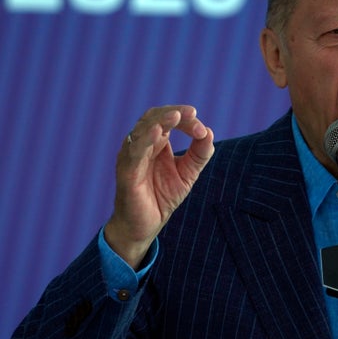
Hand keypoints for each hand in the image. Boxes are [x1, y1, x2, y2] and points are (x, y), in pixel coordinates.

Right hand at [104, 105, 213, 268]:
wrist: (145, 226)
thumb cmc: (162, 197)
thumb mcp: (188, 173)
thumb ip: (199, 154)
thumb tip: (209, 132)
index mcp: (156, 142)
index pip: (169, 120)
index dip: (187, 121)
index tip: (203, 131)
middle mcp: (142, 145)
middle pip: (154, 118)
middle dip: (174, 113)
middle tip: (192, 113)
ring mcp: (132, 157)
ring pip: (142, 130)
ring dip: (160, 121)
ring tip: (176, 116)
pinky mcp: (126, 172)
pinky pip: (134, 153)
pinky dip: (145, 140)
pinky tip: (158, 133)